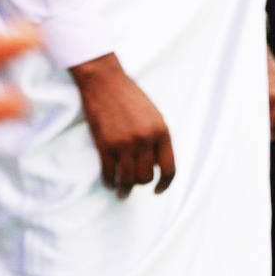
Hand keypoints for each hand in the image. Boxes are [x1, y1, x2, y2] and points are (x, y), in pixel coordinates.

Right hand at [69, 53, 174, 197]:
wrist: (106, 83)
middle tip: (133, 185)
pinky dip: (109, 181)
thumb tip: (156, 165)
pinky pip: (108, 173)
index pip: (169, 168)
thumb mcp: (154, 116)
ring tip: (121, 192)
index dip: (165, 183)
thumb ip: (157, 139)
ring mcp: (124, 144)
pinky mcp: (105, 146)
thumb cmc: (131, 98)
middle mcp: (145, 140)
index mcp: (162, 132)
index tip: (158, 190)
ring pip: (128, 179)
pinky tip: (110, 183)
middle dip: (140, 183)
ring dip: (124, 189)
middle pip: (146, 177)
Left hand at [266, 51, 274, 143]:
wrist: (255, 62)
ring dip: (268, 121)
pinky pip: (274, 123)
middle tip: (263, 109)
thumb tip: (269, 137)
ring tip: (262, 105)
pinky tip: (261, 106)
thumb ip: (271, 119)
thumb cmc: (264, 76)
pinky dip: (265, 118)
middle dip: (273, 125)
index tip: (267, 112)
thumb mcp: (269, 98)